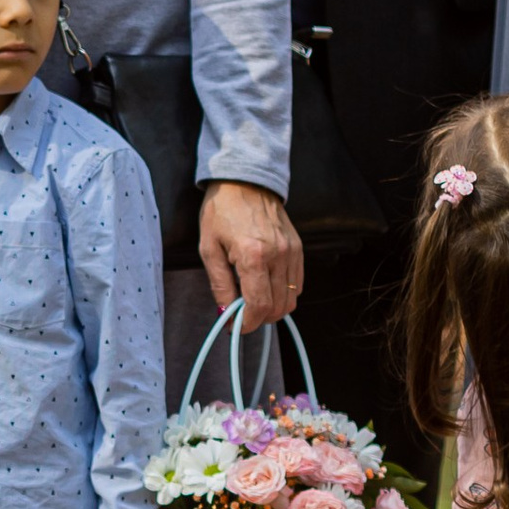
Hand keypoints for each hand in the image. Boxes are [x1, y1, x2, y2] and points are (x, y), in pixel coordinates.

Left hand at [200, 179, 303, 327]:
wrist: (245, 182)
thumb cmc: (221, 212)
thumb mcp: (208, 248)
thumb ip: (219, 284)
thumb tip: (226, 312)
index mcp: (253, 256)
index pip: (259, 305)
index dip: (248, 323)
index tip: (235, 326)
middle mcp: (278, 256)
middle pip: (279, 307)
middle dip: (260, 318)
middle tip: (241, 315)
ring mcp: (292, 252)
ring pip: (292, 298)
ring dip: (273, 308)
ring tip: (253, 302)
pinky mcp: (299, 248)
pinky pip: (298, 283)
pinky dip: (284, 293)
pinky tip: (266, 288)